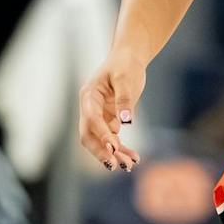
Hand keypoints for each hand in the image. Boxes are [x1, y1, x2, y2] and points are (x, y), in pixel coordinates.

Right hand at [78, 48, 144, 172]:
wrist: (130, 57)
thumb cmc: (125, 63)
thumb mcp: (125, 78)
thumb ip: (124, 99)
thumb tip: (126, 122)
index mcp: (89, 96)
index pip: (91, 119)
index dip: (102, 134)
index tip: (114, 147)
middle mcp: (90, 108)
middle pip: (89, 136)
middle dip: (101, 152)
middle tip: (115, 165)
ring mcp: (99, 116)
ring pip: (102, 141)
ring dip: (113, 155)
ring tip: (130, 165)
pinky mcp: (110, 120)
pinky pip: (113, 139)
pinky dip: (122, 149)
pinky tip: (134, 158)